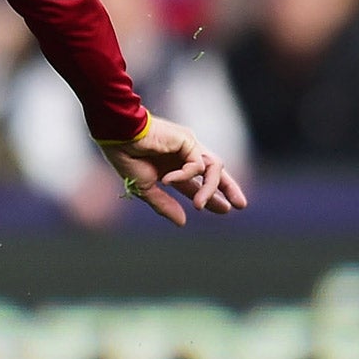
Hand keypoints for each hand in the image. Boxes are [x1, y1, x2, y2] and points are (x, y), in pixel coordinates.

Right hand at [100, 114, 247, 227]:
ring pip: (213, 168)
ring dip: (210, 188)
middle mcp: (183, 156)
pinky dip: (184, 175)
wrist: (118, 135)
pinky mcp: (188, 140)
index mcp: (171, 167)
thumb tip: (183, 222)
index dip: (211, 196)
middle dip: (228, 188)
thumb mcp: (146, 188)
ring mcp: (187, 147)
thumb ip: (164, 204)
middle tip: (241, 205)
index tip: (225, 209)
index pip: (197, 183)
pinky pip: (196, 164)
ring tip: (201, 206)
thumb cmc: (126, 158)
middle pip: (214, 172)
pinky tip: (167, 180)